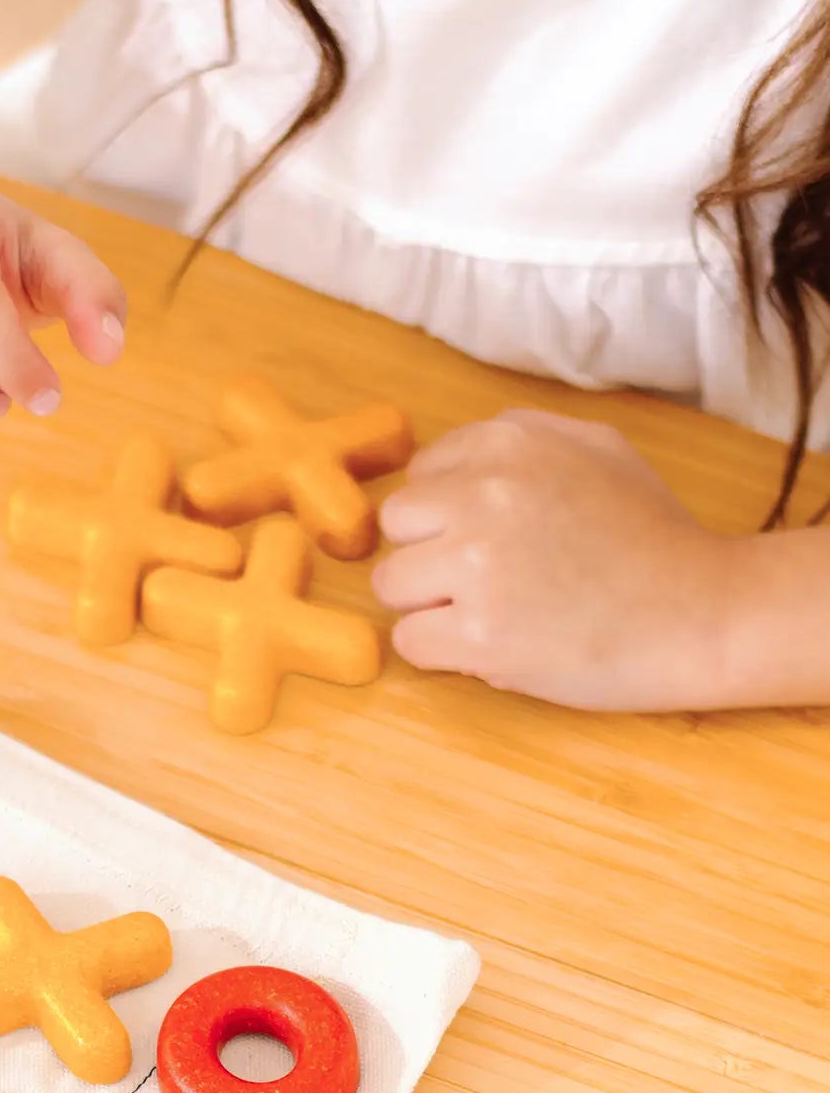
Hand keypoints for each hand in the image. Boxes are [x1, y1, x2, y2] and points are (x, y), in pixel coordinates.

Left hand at [372, 409, 744, 710]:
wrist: (702, 615)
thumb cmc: (653, 538)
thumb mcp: (600, 451)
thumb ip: (523, 440)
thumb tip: (448, 454)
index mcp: (511, 443)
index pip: (421, 474)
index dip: (449, 513)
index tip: (493, 536)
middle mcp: (485, 494)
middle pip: (396, 525)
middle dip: (429, 554)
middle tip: (487, 580)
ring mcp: (477, 565)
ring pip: (391, 585)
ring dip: (430, 605)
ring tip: (493, 612)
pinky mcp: (478, 633)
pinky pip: (409, 641)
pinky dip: (441, 652)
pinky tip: (492, 646)